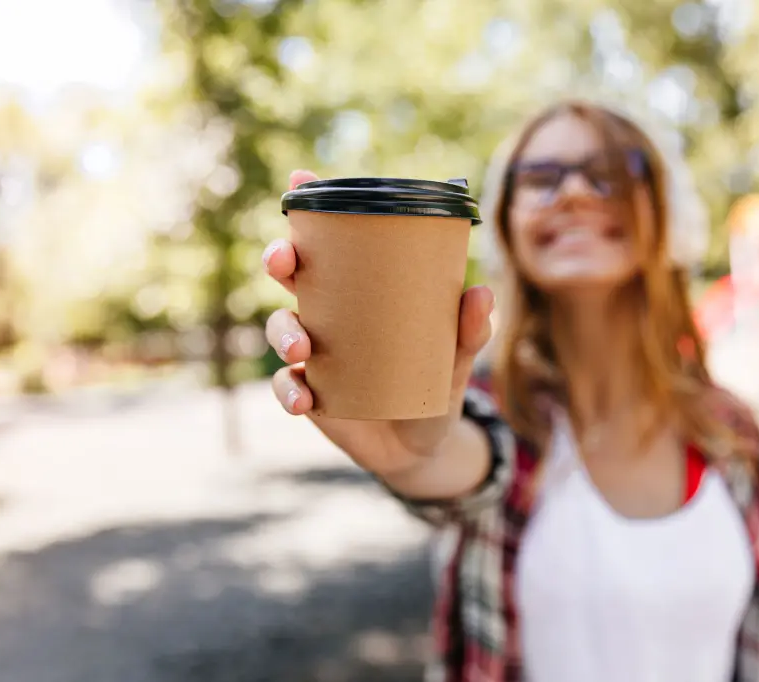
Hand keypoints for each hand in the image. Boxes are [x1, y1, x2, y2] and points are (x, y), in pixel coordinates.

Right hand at [265, 170, 495, 477]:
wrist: (422, 448)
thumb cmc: (437, 387)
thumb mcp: (457, 359)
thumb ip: (468, 330)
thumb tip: (479, 291)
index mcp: (362, 290)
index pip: (333, 242)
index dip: (311, 210)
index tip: (300, 180)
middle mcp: (332, 314)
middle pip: (292, 274)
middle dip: (280, 259)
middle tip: (284, 263)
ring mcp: (315, 353)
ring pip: (282, 326)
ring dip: (283, 331)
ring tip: (302, 348)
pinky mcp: (309, 393)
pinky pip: (286, 386)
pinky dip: (289, 391)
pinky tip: (304, 399)